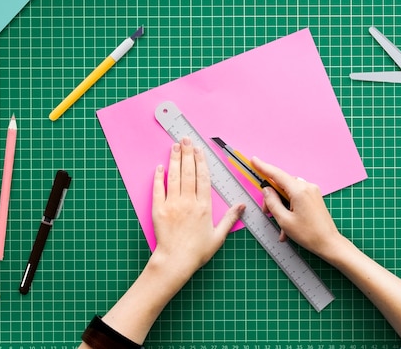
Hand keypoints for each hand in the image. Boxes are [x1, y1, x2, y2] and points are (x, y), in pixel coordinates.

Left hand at [151, 137, 244, 282]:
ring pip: (174, 176)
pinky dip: (158, 177)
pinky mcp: (159, 209)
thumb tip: (242, 205)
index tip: (198, 149)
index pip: (203, 178)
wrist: (175, 261)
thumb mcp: (218, 236)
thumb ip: (230, 218)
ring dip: (174, 159)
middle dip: (187, 153)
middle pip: (188, 172)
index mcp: (204, 206)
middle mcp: (188, 201)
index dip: (201, 161)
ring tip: (174, 146)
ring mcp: (172, 204)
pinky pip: (158, 189)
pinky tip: (160, 166)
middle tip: (185, 139)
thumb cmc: (198, 251)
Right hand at [251, 156, 341, 261]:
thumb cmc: (308, 234)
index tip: (254, 160)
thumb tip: (266, 190)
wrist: (329, 243)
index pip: (277, 174)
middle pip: (281, 185)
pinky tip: (288, 227)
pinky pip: (296, 197)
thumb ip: (272, 202)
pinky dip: (289, 208)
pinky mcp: (314, 197)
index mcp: (299, 190)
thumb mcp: (284, 220)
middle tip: (267, 212)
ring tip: (281, 226)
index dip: (263, 167)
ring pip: (288, 193)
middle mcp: (307, 187)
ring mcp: (312, 191)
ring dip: (281, 206)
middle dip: (272, 198)